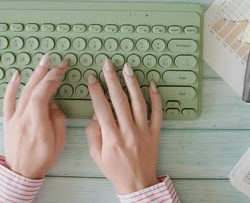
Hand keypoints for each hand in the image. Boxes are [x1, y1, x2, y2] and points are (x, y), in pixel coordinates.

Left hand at [2, 54, 68, 178]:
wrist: (21, 172)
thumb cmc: (42, 159)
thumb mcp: (59, 141)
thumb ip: (57, 119)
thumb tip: (53, 103)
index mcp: (37, 124)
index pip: (43, 95)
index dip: (52, 80)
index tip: (61, 70)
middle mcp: (23, 118)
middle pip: (34, 89)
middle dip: (47, 72)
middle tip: (57, 60)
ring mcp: (14, 118)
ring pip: (23, 91)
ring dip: (34, 74)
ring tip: (43, 61)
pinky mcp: (8, 120)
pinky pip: (8, 100)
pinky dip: (12, 86)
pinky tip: (17, 74)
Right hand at [85, 59, 162, 193]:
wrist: (138, 184)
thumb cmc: (115, 170)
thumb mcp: (96, 155)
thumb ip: (93, 134)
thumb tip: (95, 114)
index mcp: (112, 137)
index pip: (101, 108)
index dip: (96, 91)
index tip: (91, 77)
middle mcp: (128, 131)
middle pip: (119, 100)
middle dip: (112, 79)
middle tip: (107, 64)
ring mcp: (144, 131)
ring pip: (139, 102)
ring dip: (132, 83)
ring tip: (127, 68)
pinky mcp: (155, 133)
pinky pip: (158, 112)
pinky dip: (156, 97)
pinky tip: (151, 84)